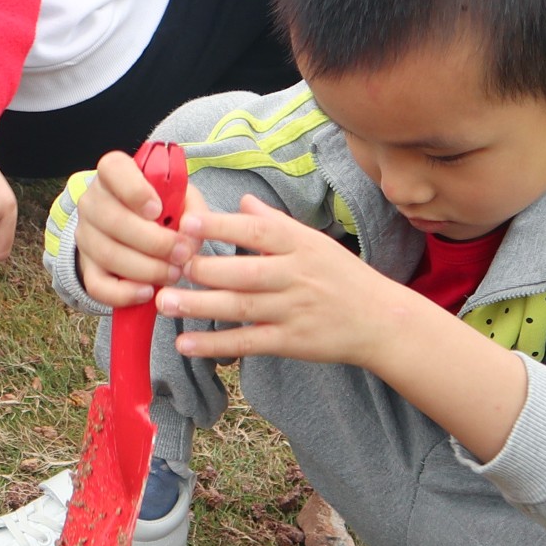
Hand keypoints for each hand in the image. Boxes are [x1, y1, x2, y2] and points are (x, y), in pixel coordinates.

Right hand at [72, 148, 195, 307]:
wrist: (136, 232)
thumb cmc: (162, 209)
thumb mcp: (181, 198)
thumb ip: (193, 209)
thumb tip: (191, 230)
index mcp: (113, 174)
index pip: (112, 169)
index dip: (135, 190)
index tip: (158, 210)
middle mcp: (92, 201)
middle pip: (113, 220)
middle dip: (155, 242)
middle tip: (183, 254)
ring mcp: (86, 235)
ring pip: (108, 254)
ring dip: (147, 269)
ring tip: (173, 273)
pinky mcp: (86, 267)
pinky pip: (97, 285)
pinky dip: (125, 293)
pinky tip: (148, 292)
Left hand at [154, 194, 527, 460]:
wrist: (382, 321)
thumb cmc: (342, 276)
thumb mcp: (314, 241)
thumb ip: (274, 222)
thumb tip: (240, 201)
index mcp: (300, 244)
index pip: (257, 230)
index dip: (221, 225)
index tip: (186, 222)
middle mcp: (296, 275)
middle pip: (244, 271)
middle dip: (202, 268)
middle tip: (165, 265)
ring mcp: (294, 311)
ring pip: (240, 307)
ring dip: (198, 306)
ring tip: (163, 302)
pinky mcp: (291, 343)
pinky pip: (248, 343)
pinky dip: (216, 345)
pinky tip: (185, 344)